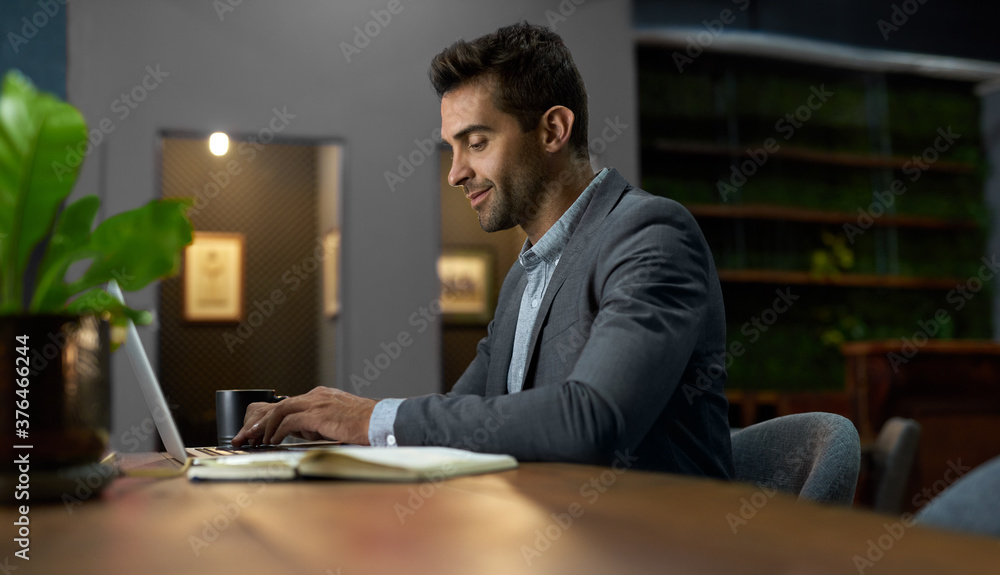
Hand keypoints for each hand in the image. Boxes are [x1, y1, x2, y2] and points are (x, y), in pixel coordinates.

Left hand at [231, 386, 376, 446]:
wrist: (380, 421)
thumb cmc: (366, 423)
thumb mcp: (340, 418)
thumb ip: (322, 422)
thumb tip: (308, 432)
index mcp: (323, 395)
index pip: (293, 404)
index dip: (277, 417)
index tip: (267, 429)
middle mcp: (318, 396)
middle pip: (282, 405)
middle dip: (264, 421)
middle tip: (253, 433)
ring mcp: (317, 404)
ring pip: (281, 411)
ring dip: (267, 426)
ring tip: (259, 438)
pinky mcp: (317, 415)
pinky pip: (289, 422)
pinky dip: (278, 432)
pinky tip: (273, 441)